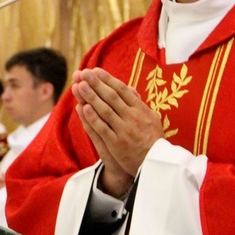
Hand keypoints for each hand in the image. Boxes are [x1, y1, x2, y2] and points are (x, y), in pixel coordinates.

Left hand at [71, 67, 163, 197]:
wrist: (156, 164)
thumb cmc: (153, 139)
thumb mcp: (152, 118)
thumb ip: (139, 103)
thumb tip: (130, 89)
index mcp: (141, 110)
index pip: (122, 90)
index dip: (107, 79)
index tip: (95, 70)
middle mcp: (133, 118)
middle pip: (111, 97)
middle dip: (96, 84)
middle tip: (83, 73)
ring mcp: (124, 131)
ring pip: (105, 110)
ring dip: (91, 97)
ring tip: (79, 85)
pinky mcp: (117, 144)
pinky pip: (102, 129)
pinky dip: (93, 118)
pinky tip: (83, 108)